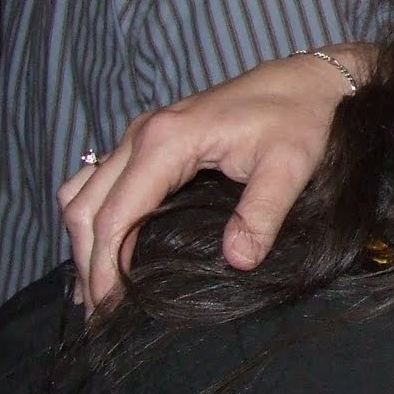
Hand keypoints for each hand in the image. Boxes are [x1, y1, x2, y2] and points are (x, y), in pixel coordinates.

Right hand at [59, 44, 377, 309]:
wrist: (308, 79)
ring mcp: (142, 134)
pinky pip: (100, 182)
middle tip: (101, 314)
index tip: (111, 310)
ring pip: (84, 193)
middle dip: (88, 263)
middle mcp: (142, 134)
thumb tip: (235, 261)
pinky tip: (103, 252)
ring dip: (84, 242)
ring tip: (98, 292)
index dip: (106, 267)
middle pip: (87, 207)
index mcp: (167, 142)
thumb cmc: (301, 118)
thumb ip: (261, 213)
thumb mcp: (289, 167)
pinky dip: (93, 218)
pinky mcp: (150, 139)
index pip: (116, 215)